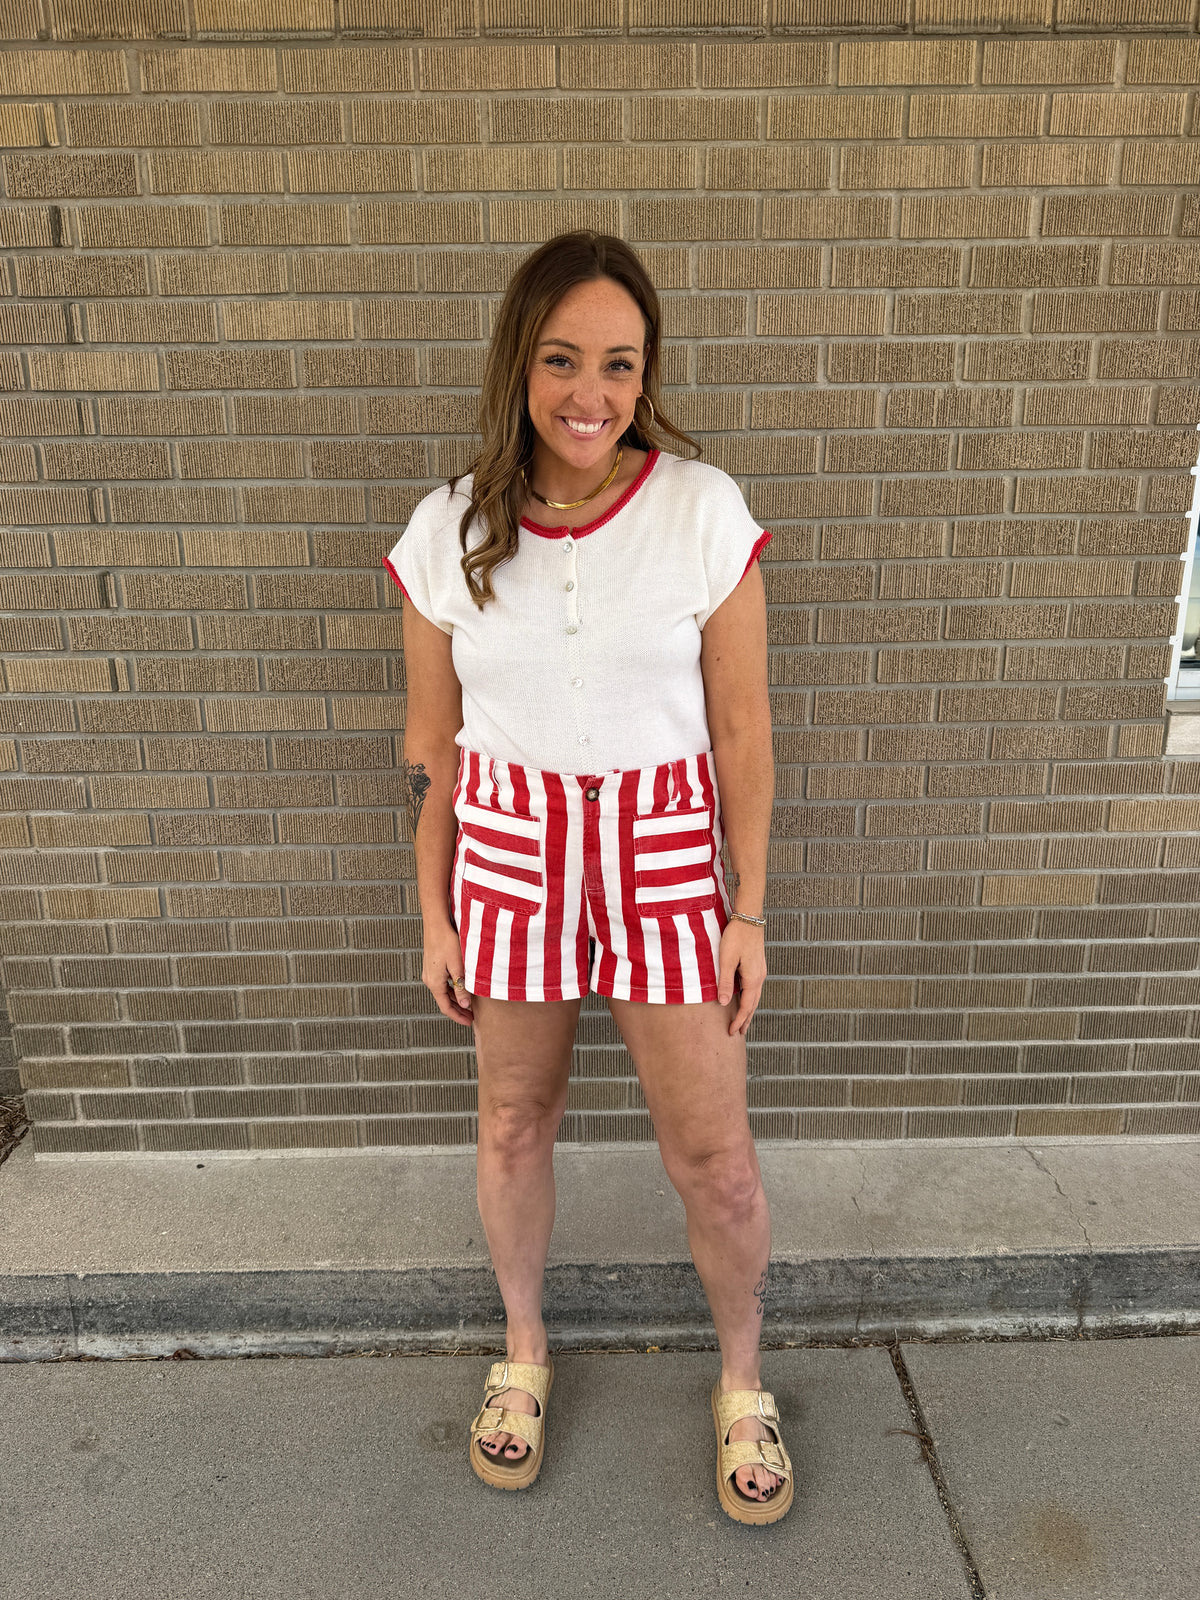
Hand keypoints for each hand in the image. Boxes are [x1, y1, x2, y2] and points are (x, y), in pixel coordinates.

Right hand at [422, 922, 473, 1026]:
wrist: (436, 923)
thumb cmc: (447, 941)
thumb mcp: (457, 966)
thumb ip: (461, 986)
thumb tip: (465, 1004)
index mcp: (434, 982)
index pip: (446, 1007)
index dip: (458, 1016)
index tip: (469, 1022)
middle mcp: (429, 979)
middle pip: (444, 1001)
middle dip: (458, 1010)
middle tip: (471, 1017)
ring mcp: (430, 973)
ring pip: (443, 993)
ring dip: (456, 1000)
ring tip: (469, 1005)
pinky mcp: (433, 966)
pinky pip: (442, 984)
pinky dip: (452, 990)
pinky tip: (462, 989)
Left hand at [717, 918, 765, 1036]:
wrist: (749, 918)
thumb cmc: (736, 937)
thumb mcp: (726, 960)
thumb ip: (725, 982)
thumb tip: (724, 1003)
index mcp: (753, 979)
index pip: (746, 1007)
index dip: (739, 1020)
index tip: (732, 1033)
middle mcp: (760, 977)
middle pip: (753, 1004)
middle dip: (746, 1019)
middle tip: (740, 1033)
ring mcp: (760, 971)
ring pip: (755, 996)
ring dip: (749, 1010)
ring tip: (743, 1020)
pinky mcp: (757, 965)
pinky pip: (754, 988)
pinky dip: (750, 998)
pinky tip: (744, 998)